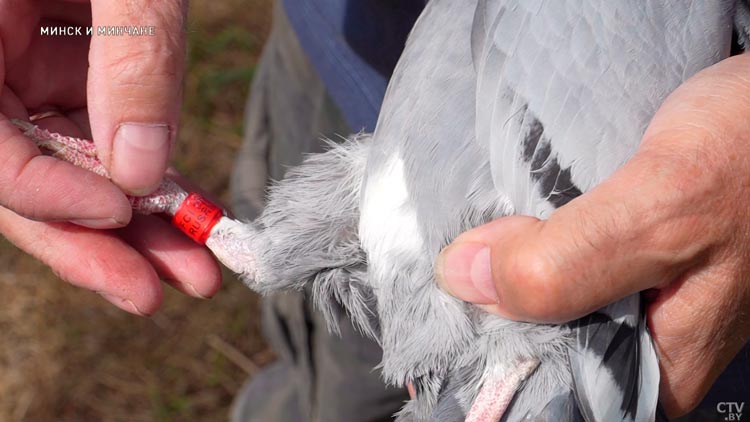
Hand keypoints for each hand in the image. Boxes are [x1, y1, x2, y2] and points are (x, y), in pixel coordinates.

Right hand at [0, 1, 220, 314]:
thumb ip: (130, 55)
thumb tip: (138, 173)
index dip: (47, 194)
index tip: (120, 216)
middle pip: (23, 178)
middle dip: (93, 243)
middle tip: (156, 294)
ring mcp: (25, 70)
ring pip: (67, 171)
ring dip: (132, 229)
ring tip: (193, 272)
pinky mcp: (71, 72)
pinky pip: (98, 141)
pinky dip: (145, 183)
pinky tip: (188, 217)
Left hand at [435, 53, 749, 415]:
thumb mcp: (664, 207)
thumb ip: (572, 258)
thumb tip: (463, 279)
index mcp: (663, 363)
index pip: (559, 389)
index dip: (496, 361)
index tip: (445, 320)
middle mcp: (650, 340)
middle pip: (548, 345)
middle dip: (492, 313)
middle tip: (446, 274)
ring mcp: (640, 294)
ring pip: (552, 302)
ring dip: (507, 275)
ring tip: (463, 249)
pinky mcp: (632, 253)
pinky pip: (565, 262)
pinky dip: (530, 245)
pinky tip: (502, 227)